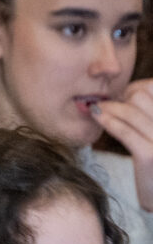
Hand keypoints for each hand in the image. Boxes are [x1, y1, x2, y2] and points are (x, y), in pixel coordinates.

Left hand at [94, 79, 152, 210]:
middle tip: (109, 105)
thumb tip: (132, 91)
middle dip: (121, 98)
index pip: (152, 87)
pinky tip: (98, 117)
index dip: (137, 88)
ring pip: (131, 110)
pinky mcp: (150, 156)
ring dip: (109, 107)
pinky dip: (109, 121)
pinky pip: (125, 131)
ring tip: (97, 109)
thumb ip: (149, 115)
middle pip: (140, 95)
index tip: (125, 97)